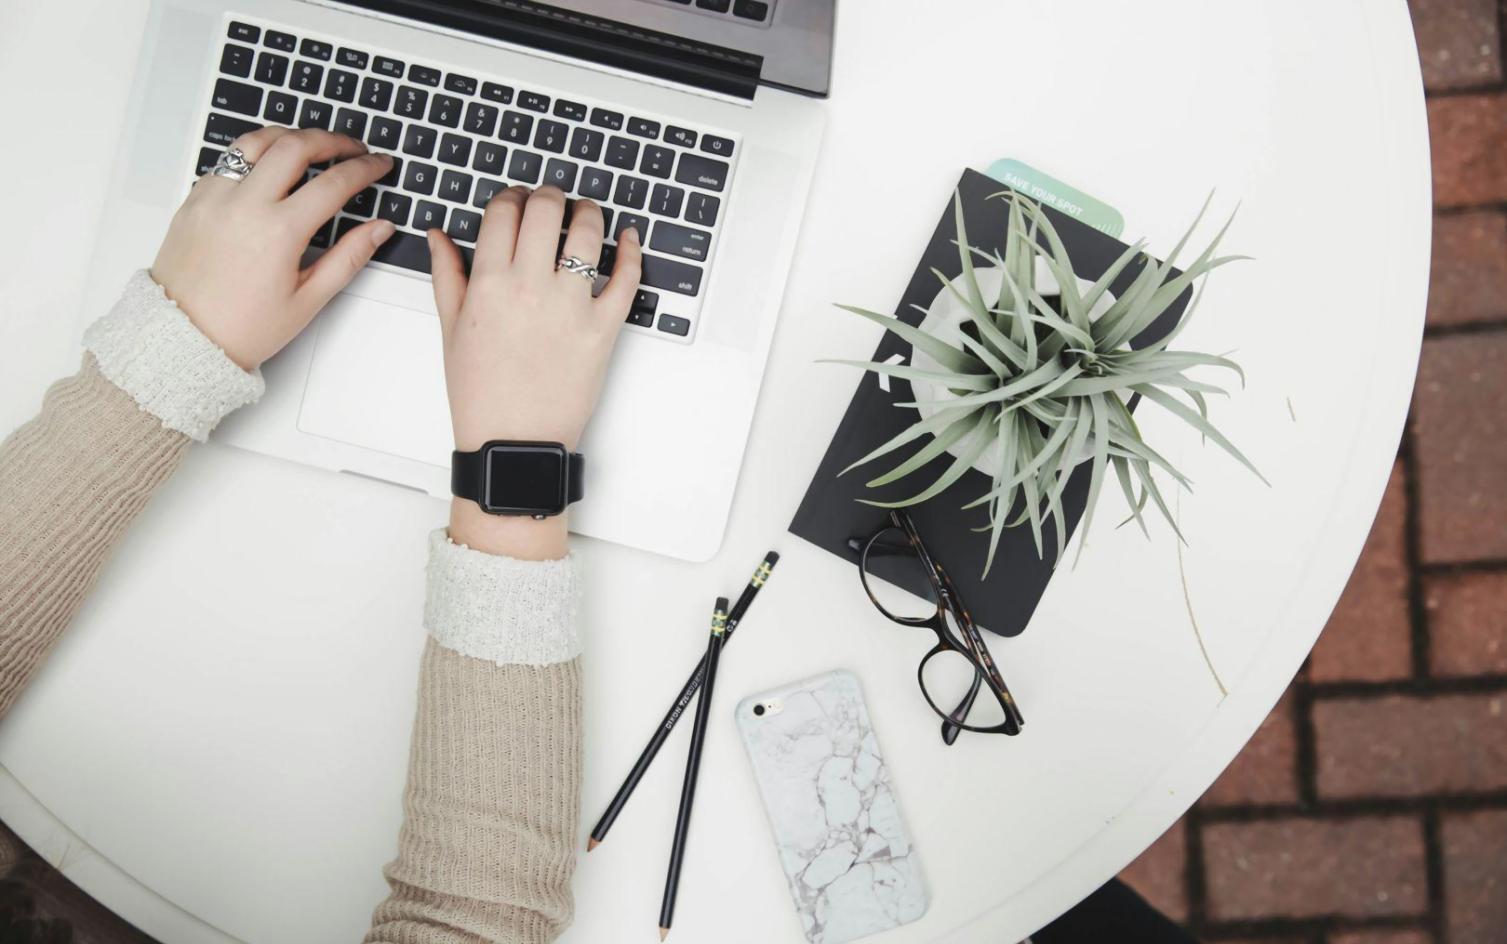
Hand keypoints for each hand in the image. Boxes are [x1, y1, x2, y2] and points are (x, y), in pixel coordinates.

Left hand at [151, 127, 396, 369]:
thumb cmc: (242, 327)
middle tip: (352, 147)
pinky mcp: (195, 199)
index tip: (379, 165)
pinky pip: (228, 160)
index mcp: (278, 232)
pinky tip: (270, 168)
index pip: (334, 183)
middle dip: (332, 140)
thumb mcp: (308, 299)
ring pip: (257, 141)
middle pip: (295, 146)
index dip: (364, 168)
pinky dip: (255, 155)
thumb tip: (379, 229)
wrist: (183, 338)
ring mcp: (215, 197)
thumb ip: (348, 257)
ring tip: (311, 145)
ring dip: (290, 136)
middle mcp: (244, 205)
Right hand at [429, 185, 641, 558]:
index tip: (517, 200)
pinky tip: (628, 238)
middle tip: (552, 200)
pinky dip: (632, 251)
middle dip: (549, 195)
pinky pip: (627, 278)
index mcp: (489, 284)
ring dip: (588, 212)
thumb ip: (447, 274)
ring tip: (585, 214)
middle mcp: (531, 288)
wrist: (513, 442)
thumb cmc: (481, 393)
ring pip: (588, 233)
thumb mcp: (451, 330)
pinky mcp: (604, 329)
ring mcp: (571, 307)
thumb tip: (439, 235)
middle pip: (546, 210)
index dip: (511, 196)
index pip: (504, 212)